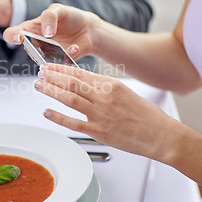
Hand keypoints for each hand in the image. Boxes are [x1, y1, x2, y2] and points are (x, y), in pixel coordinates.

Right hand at [3, 4, 100, 59]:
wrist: (88, 28)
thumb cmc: (69, 17)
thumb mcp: (58, 9)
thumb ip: (49, 16)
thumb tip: (46, 33)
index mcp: (30, 29)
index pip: (12, 34)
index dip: (12, 36)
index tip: (19, 37)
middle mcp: (36, 44)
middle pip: (28, 50)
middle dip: (35, 49)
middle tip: (47, 41)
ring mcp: (47, 54)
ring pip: (44, 60)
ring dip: (54, 53)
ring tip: (69, 44)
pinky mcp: (60, 62)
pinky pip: (61, 63)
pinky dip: (69, 54)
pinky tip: (75, 47)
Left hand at [34, 63, 177, 161]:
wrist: (162, 136)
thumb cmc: (148, 116)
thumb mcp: (127, 92)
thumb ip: (105, 88)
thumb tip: (85, 83)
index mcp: (111, 85)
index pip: (80, 73)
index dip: (61, 69)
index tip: (50, 66)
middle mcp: (104, 97)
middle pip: (71, 83)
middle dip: (52, 76)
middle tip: (39, 72)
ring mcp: (100, 115)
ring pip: (69, 98)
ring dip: (51, 91)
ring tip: (38, 86)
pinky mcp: (98, 131)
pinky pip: (72, 122)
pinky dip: (57, 117)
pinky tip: (46, 111)